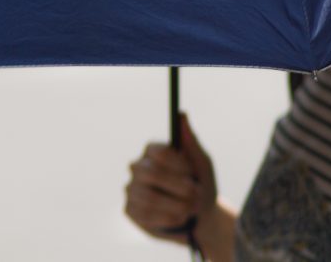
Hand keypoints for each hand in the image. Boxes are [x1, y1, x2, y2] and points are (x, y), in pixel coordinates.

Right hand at [124, 113, 216, 244]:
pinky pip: (145, 214)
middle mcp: (138, 167)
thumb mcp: (201, 162)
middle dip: (178, 186)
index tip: (192, 173)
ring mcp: (131, 189)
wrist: (199, 215)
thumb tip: (182, 113)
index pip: (159, 152)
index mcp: (153, 150)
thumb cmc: (200, 183)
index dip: (178, 165)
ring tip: (191, 207)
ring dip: (176, 204)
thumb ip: (190, 140)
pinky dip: (168, 217)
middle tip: (195, 193)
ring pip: (149, 197)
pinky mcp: (129, 210)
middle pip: (151, 173)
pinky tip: (179, 217)